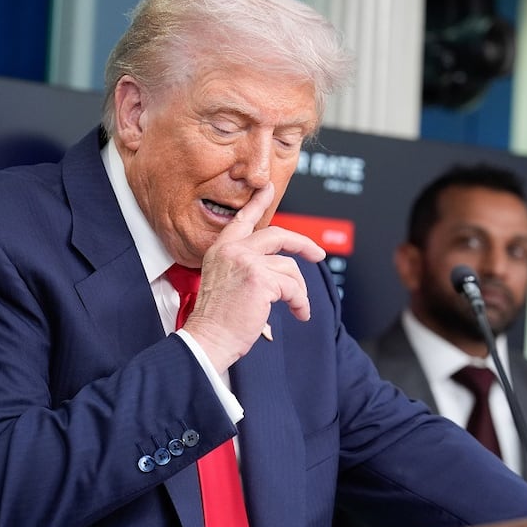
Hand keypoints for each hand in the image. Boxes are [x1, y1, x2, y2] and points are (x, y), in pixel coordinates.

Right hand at [182, 182, 325, 372]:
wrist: (208, 339)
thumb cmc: (217, 318)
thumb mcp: (225, 281)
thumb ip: (244, 265)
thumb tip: (275, 264)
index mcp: (221, 249)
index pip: (243, 219)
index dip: (258, 202)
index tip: (268, 188)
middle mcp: (233, 250)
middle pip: (278, 235)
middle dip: (303, 244)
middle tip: (317, 254)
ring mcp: (247, 262)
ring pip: (289, 268)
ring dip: (299, 291)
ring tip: (298, 307)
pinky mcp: (261, 280)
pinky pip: (293, 287)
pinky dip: (300, 302)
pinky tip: (299, 313)